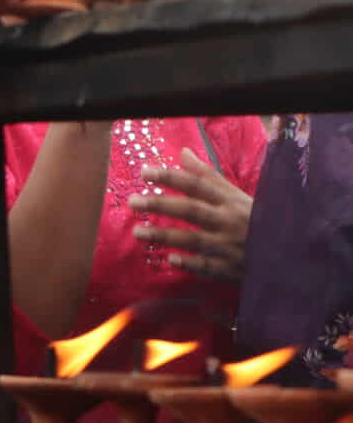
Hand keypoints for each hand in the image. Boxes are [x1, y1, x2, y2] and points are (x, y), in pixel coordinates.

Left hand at [130, 147, 252, 280]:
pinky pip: (207, 267)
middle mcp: (229, 221)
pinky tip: (169, 260)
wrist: (290, 256)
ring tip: (137, 232)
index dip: (171, 177)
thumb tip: (183, 152)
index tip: (144, 171)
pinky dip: (189, 264)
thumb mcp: (237, 196)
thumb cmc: (256, 222)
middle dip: (161, 204)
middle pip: (192, 210)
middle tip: (132, 201)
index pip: (198, 185)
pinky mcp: (230, 270)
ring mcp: (229, 246)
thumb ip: (208, 176)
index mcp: (231, 201)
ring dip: (165, 235)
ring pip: (194, 239)